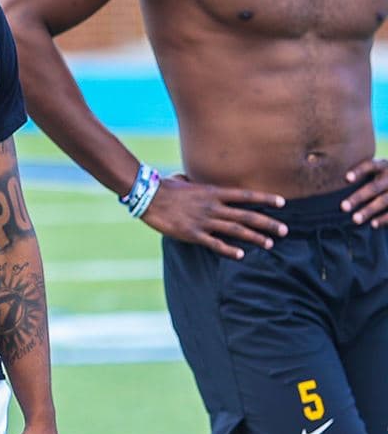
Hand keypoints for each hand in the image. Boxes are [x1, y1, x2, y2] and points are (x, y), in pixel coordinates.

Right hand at [141, 174, 286, 258]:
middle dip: (267, 223)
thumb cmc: (163, 187)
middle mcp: (212, 206)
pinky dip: (229, 249)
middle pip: (246, 215)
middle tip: (285, 230)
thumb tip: (187, 178)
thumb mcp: (182, 181)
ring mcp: (204, 220)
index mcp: (212, 192)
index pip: (245, 195)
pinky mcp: (193, 233)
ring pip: (235, 230)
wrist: (148, 196)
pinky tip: (240, 255)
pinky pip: (215, 243)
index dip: (265, 199)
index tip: (282, 202)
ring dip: (254, 238)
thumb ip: (191, 182)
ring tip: (270, 244)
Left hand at [344, 157, 387, 225]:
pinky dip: (384, 219)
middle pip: (374, 187)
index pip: (370, 165)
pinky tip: (373, 225)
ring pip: (384, 201)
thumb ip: (359, 171)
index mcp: (382, 166)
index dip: (359, 171)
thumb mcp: (376, 168)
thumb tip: (318, 164)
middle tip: (343, 207)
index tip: (346, 178)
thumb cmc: (381, 175)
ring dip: (369, 211)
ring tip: (355, 219)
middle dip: (359, 197)